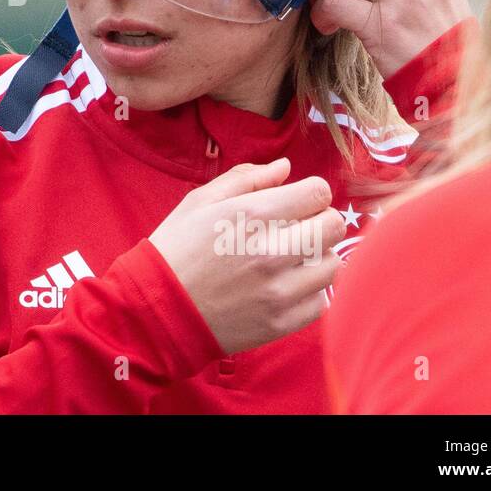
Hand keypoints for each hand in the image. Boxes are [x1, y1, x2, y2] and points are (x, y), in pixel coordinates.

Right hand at [149, 158, 346, 354]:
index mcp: (251, 215)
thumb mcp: (199, 201)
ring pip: (333, 264)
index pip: (318, 193)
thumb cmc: (176, 249)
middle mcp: (272, 252)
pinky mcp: (282, 323)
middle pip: (333, 226)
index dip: (310, 193)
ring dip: (317, 257)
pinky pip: (322, 301)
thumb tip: (284, 167)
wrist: (157, 310)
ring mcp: (279, 291)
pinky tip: (285, 286)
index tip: (296, 202)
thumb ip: (246, 178)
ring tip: (290, 259)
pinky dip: (309, 291)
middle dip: (318, 221)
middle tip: (295, 229)